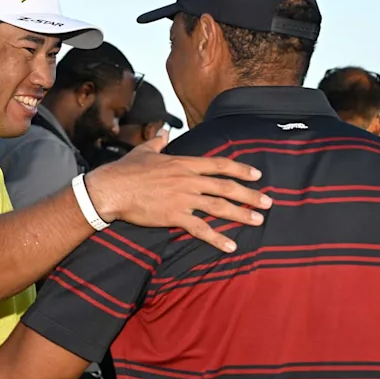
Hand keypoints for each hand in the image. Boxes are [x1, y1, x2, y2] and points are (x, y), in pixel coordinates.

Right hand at [83, 131, 272, 252]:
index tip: (257, 174)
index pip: (219, 165)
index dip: (241, 169)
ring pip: (219, 206)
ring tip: (258, 220)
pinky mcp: (174, 216)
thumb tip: (164, 132)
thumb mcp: (145, 151)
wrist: (111, 188)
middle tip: (268, 202)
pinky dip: (217, 238)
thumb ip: (159, 142)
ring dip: (241, 214)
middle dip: (249, 194)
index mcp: (184, 163)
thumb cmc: (126, 170)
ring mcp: (183, 198)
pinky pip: (201, 228)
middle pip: (226, 186)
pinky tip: (230, 246)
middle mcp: (188, 180)